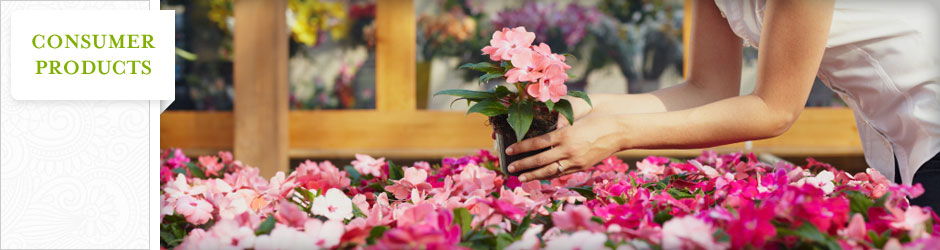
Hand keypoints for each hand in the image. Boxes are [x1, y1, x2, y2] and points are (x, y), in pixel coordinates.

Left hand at [505, 116, 624, 181]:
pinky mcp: (581, 167)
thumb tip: (540, 132)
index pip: (536, 143)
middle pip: (540, 160)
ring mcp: (575, 160)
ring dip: (534, 175)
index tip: (509, 151)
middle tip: (510, 168)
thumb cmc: (596, 120)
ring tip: (521, 178)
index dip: (521, 148)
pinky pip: (562, 173)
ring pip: (549, 171)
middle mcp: (568, 149)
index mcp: (564, 134)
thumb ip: (558, 127)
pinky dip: (550, 176)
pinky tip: (541, 177)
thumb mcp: (574, 120)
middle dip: (523, 164)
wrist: (618, 131)